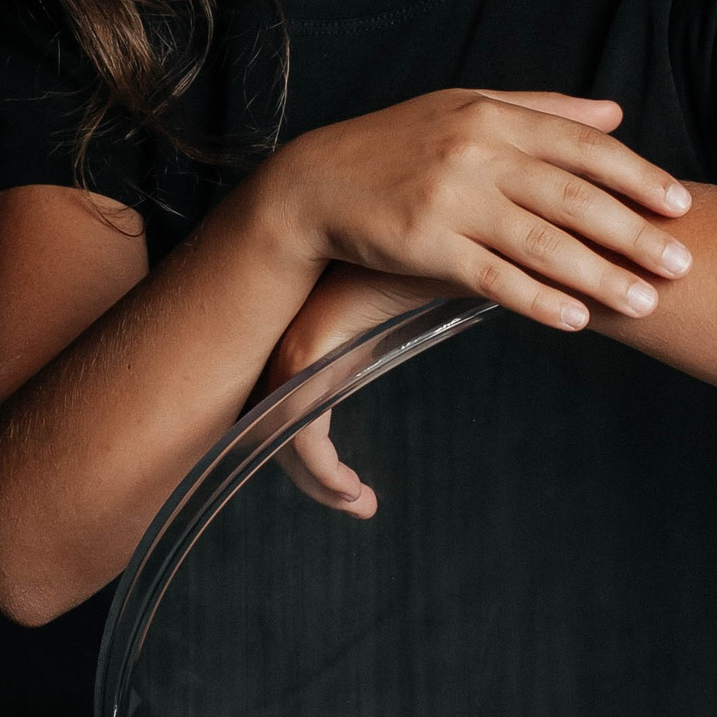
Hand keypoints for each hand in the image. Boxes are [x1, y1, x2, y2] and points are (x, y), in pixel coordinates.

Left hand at [259, 264, 448, 515]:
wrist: (417, 214)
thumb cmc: (417, 249)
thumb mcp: (402, 304)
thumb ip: (394, 336)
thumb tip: (438, 359)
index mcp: (313, 334)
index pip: (289, 407)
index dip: (312, 455)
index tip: (348, 486)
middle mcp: (293, 341)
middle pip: (278, 427)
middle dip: (311, 476)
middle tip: (354, 501)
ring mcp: (295, 348)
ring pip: (287, 438)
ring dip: (318, 482)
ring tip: (355, 502)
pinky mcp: (308, 354)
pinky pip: (302, 433)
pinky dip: (321, 471)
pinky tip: (352, 491)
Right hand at [260, 88, 693, 335]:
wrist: (314, 183)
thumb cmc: (395, 145)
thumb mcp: (465, 108)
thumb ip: (542, 110)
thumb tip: (615, 115)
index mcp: (493, 116)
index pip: (582, 147)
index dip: (638, 177)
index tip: (682, 206)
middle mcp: (477, 152)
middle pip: (574, 197)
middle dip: (635, 234)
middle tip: (685, 263)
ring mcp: (450, 198)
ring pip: (541, 242)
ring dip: (600, 275)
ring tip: (645, 302)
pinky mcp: (424, 242)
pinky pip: (492, 277)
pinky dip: (537, 299)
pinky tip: (575, 320)